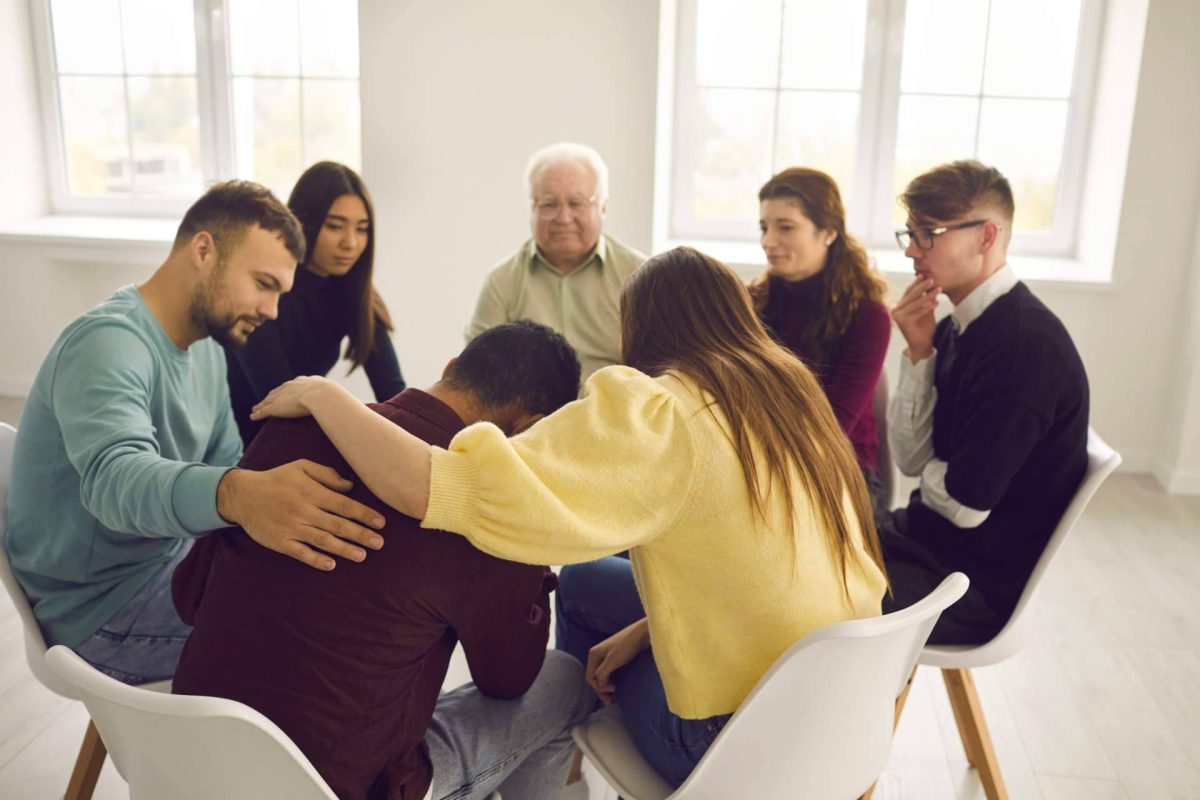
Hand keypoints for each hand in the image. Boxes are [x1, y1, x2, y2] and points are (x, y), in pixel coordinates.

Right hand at [217, 460, 385, 570]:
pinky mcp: (280, 542)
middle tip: (379, 543)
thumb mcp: (301, 467)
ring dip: (344, 549)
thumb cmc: (276, 479)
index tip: (381, 523)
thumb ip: (326, 474)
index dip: (364, 514)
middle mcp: (304, 510)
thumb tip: (350, 486)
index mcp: (311, 492)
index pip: (344, 505)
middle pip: (338, 525)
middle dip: (361, 534)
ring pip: (323, 540)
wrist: (242, 495)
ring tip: (362, 556)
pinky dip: (315, 560)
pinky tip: (331, 565)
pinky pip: (300, 553)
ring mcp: (291, 528)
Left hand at [250, 376, 333, 419]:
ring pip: (267, 402)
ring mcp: (282, 397)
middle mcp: (289, 387)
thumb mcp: (332, 393)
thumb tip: (345, 404)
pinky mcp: (275, 407)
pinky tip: (253, 417)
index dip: (285, 390)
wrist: (322, 395)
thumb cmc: (331, 395)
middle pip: (277, 392)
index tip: (282, 392)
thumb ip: (334, 398)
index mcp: (303, 382)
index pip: (291, 386)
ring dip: (260, 405)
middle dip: (271, 396)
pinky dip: (257, 414)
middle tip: (265, 400)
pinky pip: (263, 411)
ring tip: (255, 409)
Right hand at [585, 618, 650, 705]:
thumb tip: (599, 685)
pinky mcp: (615, 658)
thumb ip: (602, 674)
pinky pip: (609, 672)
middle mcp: (598, 655)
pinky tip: (617, 687)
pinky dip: (611, 681)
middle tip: (610, 702)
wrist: (642, 634)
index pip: (590, 677)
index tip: (613, 690)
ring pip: (602, 676)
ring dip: (606, 687)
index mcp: (594, 655)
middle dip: (601, 690)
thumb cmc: (627, 646)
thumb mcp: (612, 661)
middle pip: (595, 677)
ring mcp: (606, 656)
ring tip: (613, 698)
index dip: (599, 687)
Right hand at [892, 275, 939, 362]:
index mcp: (900, 305)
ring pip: (915, 303)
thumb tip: (930, 282)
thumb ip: (926, 298)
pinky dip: (926, 307)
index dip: (917, 283)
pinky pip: (916, 312)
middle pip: (911, 295)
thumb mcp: (926, 309)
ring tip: (938, 290)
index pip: (909, 291)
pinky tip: (936, 303)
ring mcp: (898, 316)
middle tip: (932, 279)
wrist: (922, 344)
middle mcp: (896, 309)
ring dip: (928, 296)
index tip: (925, 275)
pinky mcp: (902, 322)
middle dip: (922, 287)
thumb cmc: (924, 327)